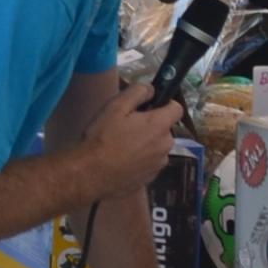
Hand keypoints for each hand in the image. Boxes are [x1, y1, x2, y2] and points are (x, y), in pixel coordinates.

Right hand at [62, 91, 183, 203]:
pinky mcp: (150, 178)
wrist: (91, 176)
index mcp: (160, 126)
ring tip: (122, 145)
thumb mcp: (116, 106)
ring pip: (157, 146)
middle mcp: (165, 146)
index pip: (177, 108)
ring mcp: (159, 164)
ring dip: (146, 143)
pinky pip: (150, 162)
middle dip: (151, 125)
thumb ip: (137, 92)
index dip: (164, 103)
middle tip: (127, 126)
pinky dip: (141, 159)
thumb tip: (151, 89)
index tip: (149, 105)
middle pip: (165, 128)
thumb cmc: (102, 138)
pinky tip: (122, 160)